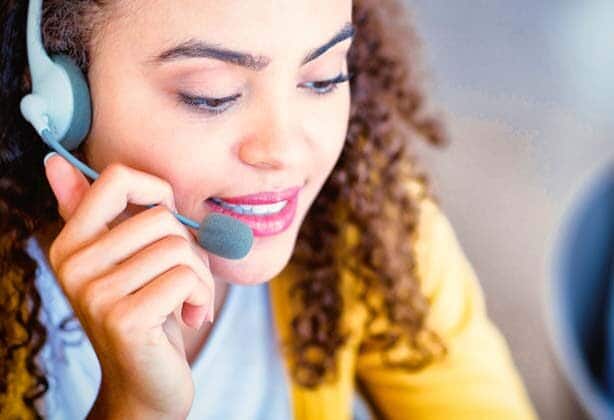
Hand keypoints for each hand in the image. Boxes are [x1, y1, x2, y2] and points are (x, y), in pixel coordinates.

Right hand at [43, 154, 213, 416]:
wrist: (147, 384)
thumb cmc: (147, 311)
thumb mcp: (125, 260)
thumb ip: (96, 214)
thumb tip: (54, 162)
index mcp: (72, 243)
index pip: (117, 179)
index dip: (159, 192)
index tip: (168, 225)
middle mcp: (73, 265)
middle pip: (162, 219)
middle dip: (189, 251)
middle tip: (181, 283)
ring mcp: (94, 293)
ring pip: (179, 249)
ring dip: (199, 279)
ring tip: (185, 303)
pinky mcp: (122, 319)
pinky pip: (186, 278)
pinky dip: (202, 298)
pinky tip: (191, 318)